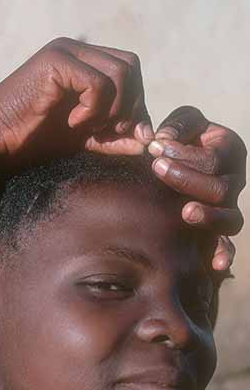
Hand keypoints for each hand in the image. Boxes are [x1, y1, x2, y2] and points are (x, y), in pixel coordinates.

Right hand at [0, 38, 151, 180]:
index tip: (118, 135)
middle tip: (106, 132)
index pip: (130, 69)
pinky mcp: (54, 61)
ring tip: (86, 127)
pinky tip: (72, 123)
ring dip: (112, 108)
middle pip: (131, 65)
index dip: (134, 103)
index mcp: (82, 60)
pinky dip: (94, 109)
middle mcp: (75, 48)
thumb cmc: (31, 138)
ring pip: (120, 72)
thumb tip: (148, 140)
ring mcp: (64, 51)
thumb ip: (114, 135)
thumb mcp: (84, 138)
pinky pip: (98, 83)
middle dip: (129, 104)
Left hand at [147, 106, 245, 270]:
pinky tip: (216, 266)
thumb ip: (174, 126)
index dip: (184, 153)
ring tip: (185, 212)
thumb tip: (157, 140)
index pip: (213, 158)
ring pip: (231, 220)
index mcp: (230, 150)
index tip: (155, 148)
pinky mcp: (217, 230)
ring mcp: (228, 207)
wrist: (175, 159)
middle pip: (221, 189)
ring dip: (209, 217)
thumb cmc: (180, 137)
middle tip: (157, 168)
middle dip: (186, 178)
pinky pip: (226, 246)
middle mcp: (234, 181)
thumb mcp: (181, 123)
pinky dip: (223, 255)